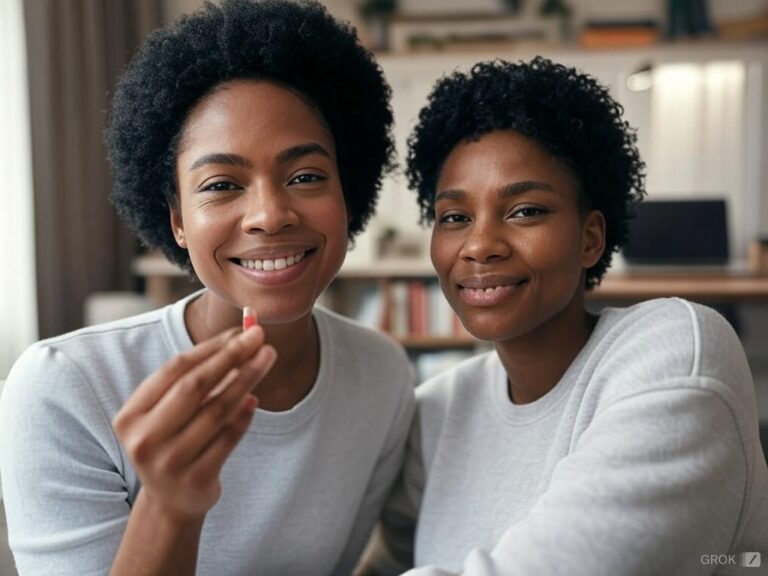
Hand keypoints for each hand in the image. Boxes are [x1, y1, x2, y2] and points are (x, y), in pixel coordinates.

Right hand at [112, 324, 275, 522]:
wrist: (170, 502)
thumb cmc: (172, 441)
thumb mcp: (167, 413)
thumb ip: (193, 378)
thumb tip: (240, 336)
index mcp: (131, 416)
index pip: (175, 369)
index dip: (210, 347)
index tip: (240, 331)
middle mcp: (145, 439)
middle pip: (194, 386)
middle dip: (231, 357)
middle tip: (259, 337)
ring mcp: (170, 462)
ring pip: (217, 410)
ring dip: (246, 379)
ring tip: (266, 359)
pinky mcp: (197, 479)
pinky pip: (229, 438)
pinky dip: (244, 416)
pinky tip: (255, 399)